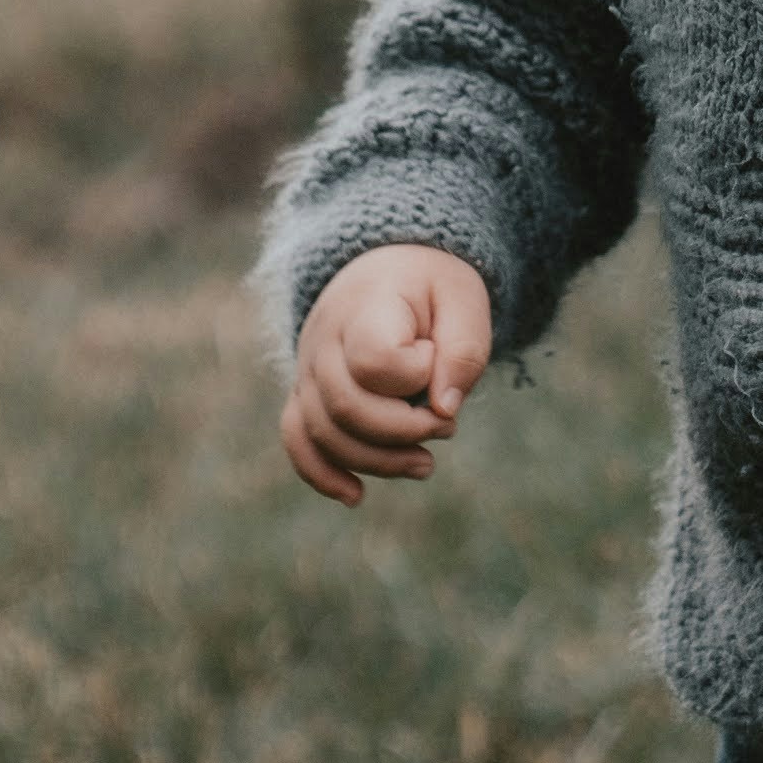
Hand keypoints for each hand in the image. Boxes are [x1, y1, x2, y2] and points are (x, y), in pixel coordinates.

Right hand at [282, 245, 494, 503]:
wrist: (389, 267)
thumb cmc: (431, 287)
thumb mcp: (465, 301)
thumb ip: (463, 350)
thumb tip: (444, 409)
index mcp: (365, 307)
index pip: (375, 360)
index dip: (415, 373)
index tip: (437, 357)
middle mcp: (324, 339)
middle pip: (346, 407)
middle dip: (404, 432)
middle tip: (447, 427)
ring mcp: (308, 368)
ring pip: (323, 432)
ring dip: (377, 462)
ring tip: (425, 464)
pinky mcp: (306, 392)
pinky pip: (297, 438)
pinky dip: (321, 474)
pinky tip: (355, 496)